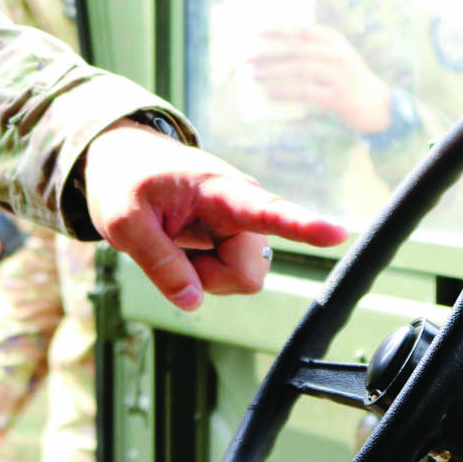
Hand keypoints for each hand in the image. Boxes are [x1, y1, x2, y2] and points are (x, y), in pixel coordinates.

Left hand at [79, 122, 347, 309]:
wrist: (123, 160)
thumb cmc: (125, 181)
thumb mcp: (123, 222)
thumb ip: (158, 262)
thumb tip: (194, 301)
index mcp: (220, 189)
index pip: (269, 210)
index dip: (304, 225)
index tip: (338, 233)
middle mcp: (244, 207)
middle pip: (246, 274)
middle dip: (209, 279)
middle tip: (170, 250)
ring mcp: (243, 225)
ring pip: (239, 280)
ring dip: (204, 275)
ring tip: (177, 241)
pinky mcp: (237, 239)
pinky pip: (229, 277)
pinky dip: (203, 273)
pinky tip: (186, 246)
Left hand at [249, 24, 392, 133]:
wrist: (378, 106)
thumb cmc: (348, 81)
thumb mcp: (336, 59)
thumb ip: (311, 53)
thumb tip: (272, 57)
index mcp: (335, 41)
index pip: (302, 29)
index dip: (278, 29)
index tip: (257, 31)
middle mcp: (336, 54)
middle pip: (296, 49)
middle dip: (268, 52)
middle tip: (247, 56)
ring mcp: (337, 75)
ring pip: (297, 69)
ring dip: (272, 72)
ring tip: (254, 75)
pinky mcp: (336, 96)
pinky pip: (303, 92)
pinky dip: (284, 92)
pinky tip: (269, 93)